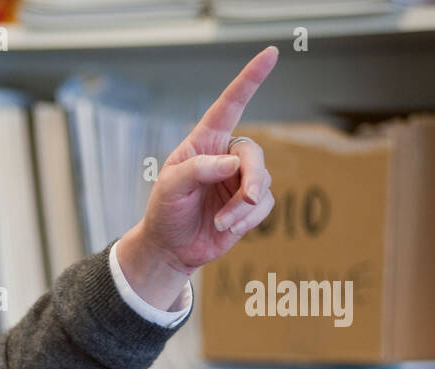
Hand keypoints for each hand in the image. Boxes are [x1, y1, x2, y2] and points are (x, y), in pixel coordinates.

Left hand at [116, 45, 278, 307]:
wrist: (170, 248)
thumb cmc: (165, 212)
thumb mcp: (170, 188)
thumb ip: (197, 170)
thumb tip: (232, 163)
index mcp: (204, 143)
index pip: (230, 105)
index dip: (249, 80)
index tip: (270, 55)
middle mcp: (225, 157)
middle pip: (253, 154)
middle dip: (252, 178)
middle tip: (246, 198)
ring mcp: (239, 180)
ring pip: (262, 182)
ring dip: (241, 207)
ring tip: (219, 222)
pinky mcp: (249, 204)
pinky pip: (263, 205)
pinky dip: (247, 219)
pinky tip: (226, 227)